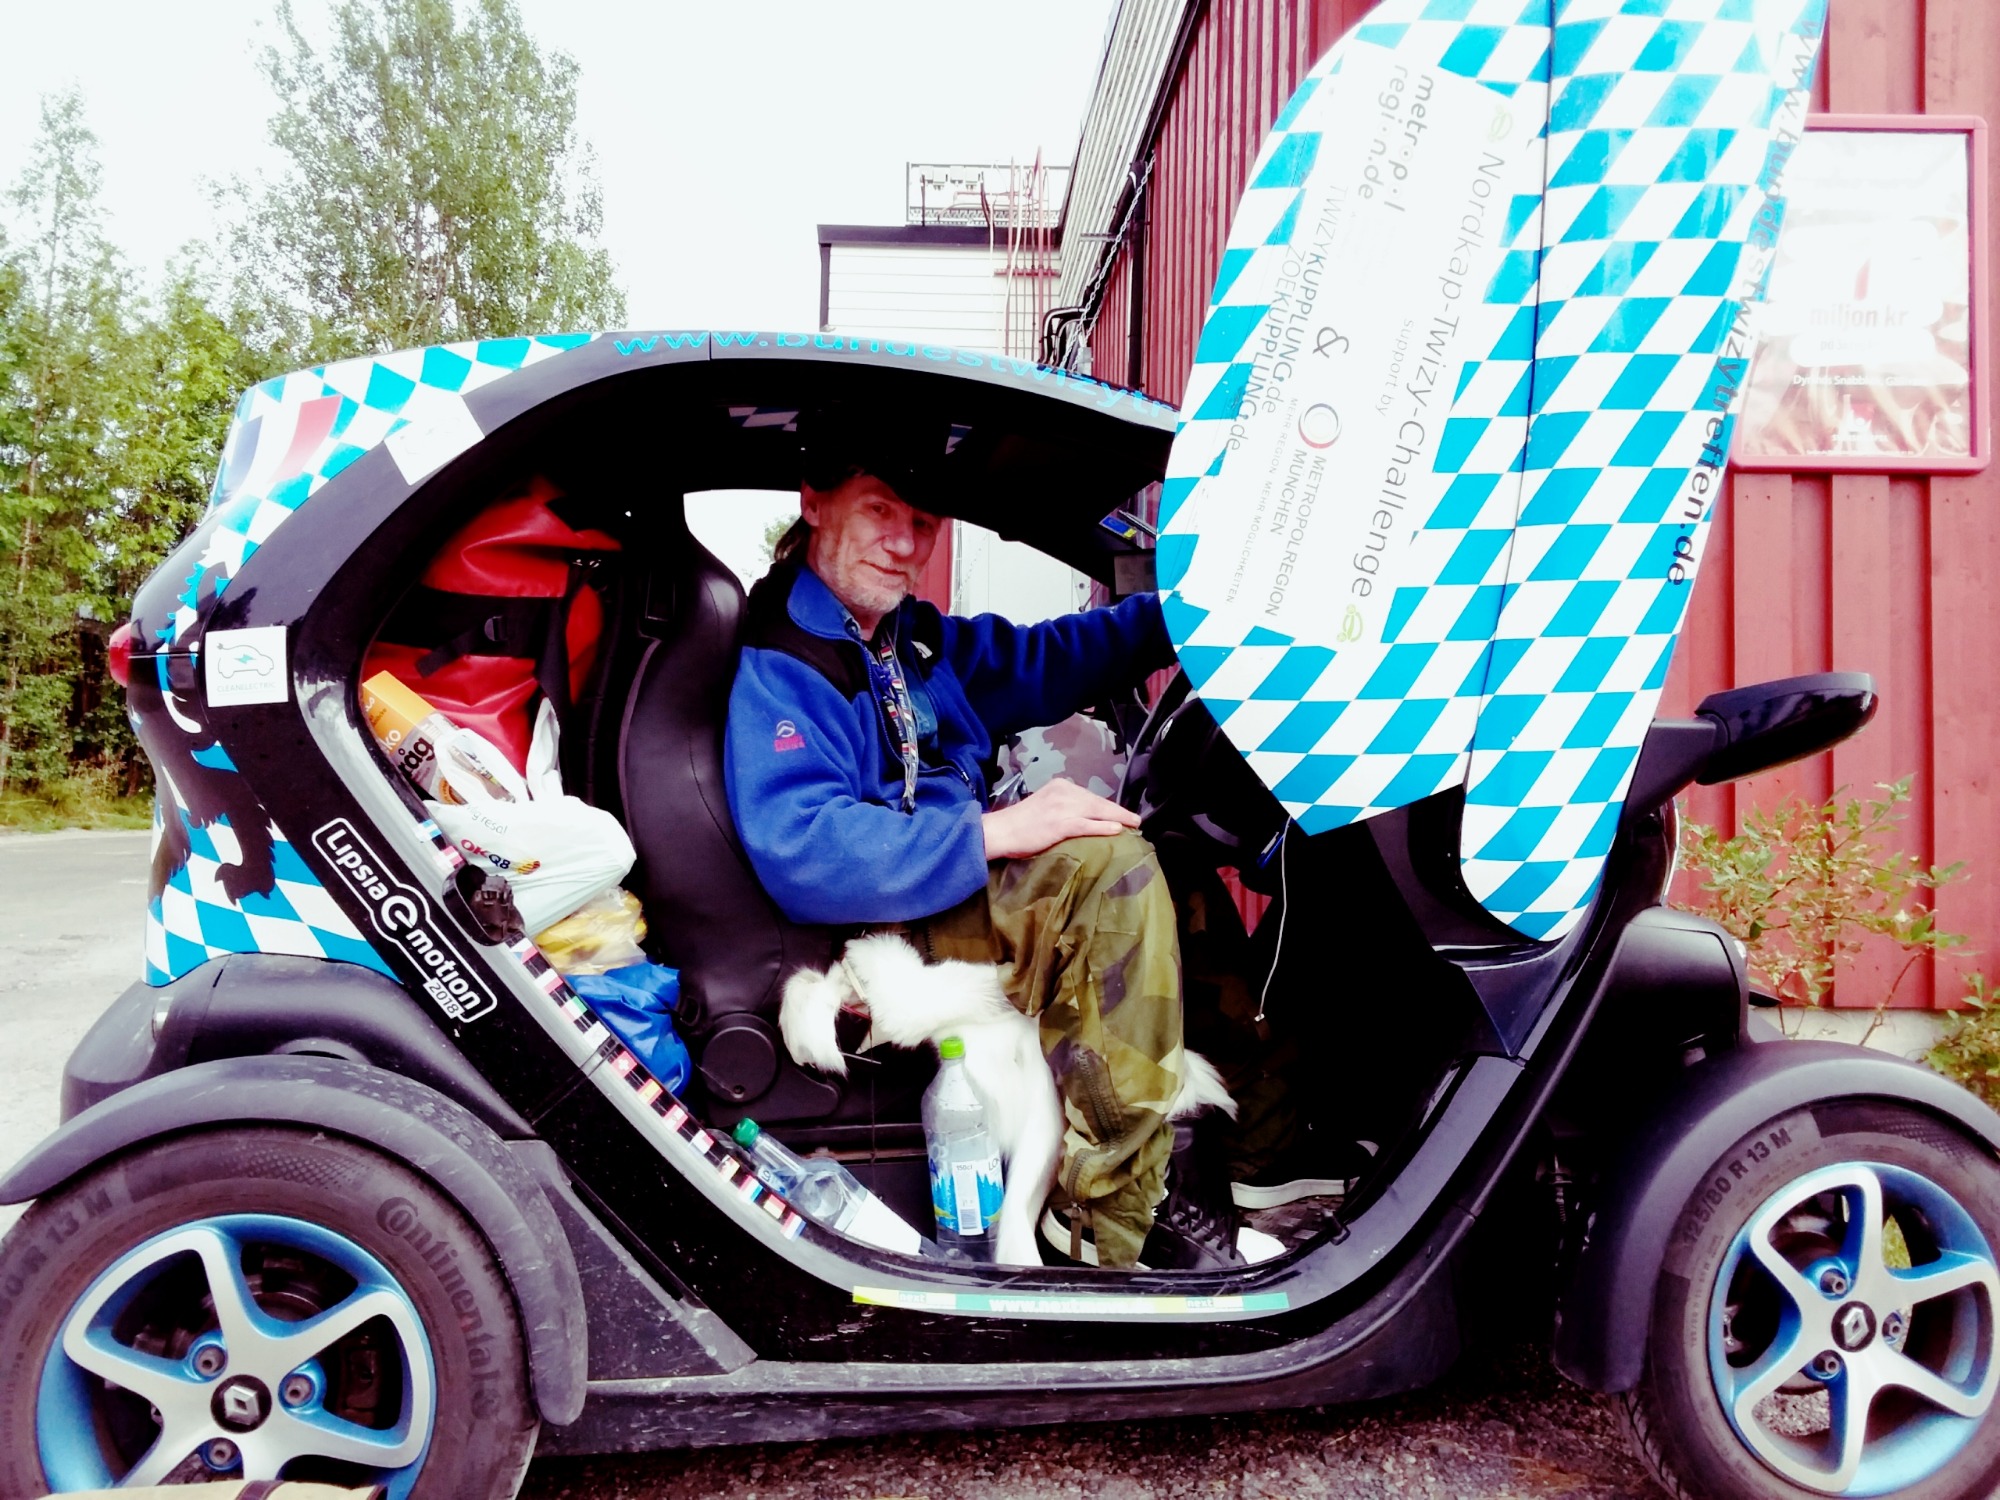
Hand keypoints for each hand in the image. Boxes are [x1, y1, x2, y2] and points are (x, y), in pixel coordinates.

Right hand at [981, 777, 1140, 860]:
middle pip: (1098, 802)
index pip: (1090, 796)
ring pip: (1096, 811)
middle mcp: (1063, 792)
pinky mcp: (1059, 824)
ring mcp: (1061, 808)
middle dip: (1119, 811)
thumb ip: (1063, 808)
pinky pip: (1086, 825)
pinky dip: (1103, 827)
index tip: (1122, 814)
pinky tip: (1117, 830)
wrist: (1000, 831)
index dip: (1108, 806)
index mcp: (1060, 787)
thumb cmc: (1020, 824)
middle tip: (1136, 819)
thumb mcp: (1044, 807)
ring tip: (1133, 824)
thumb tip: (1085, 818)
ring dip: (1118, 818)